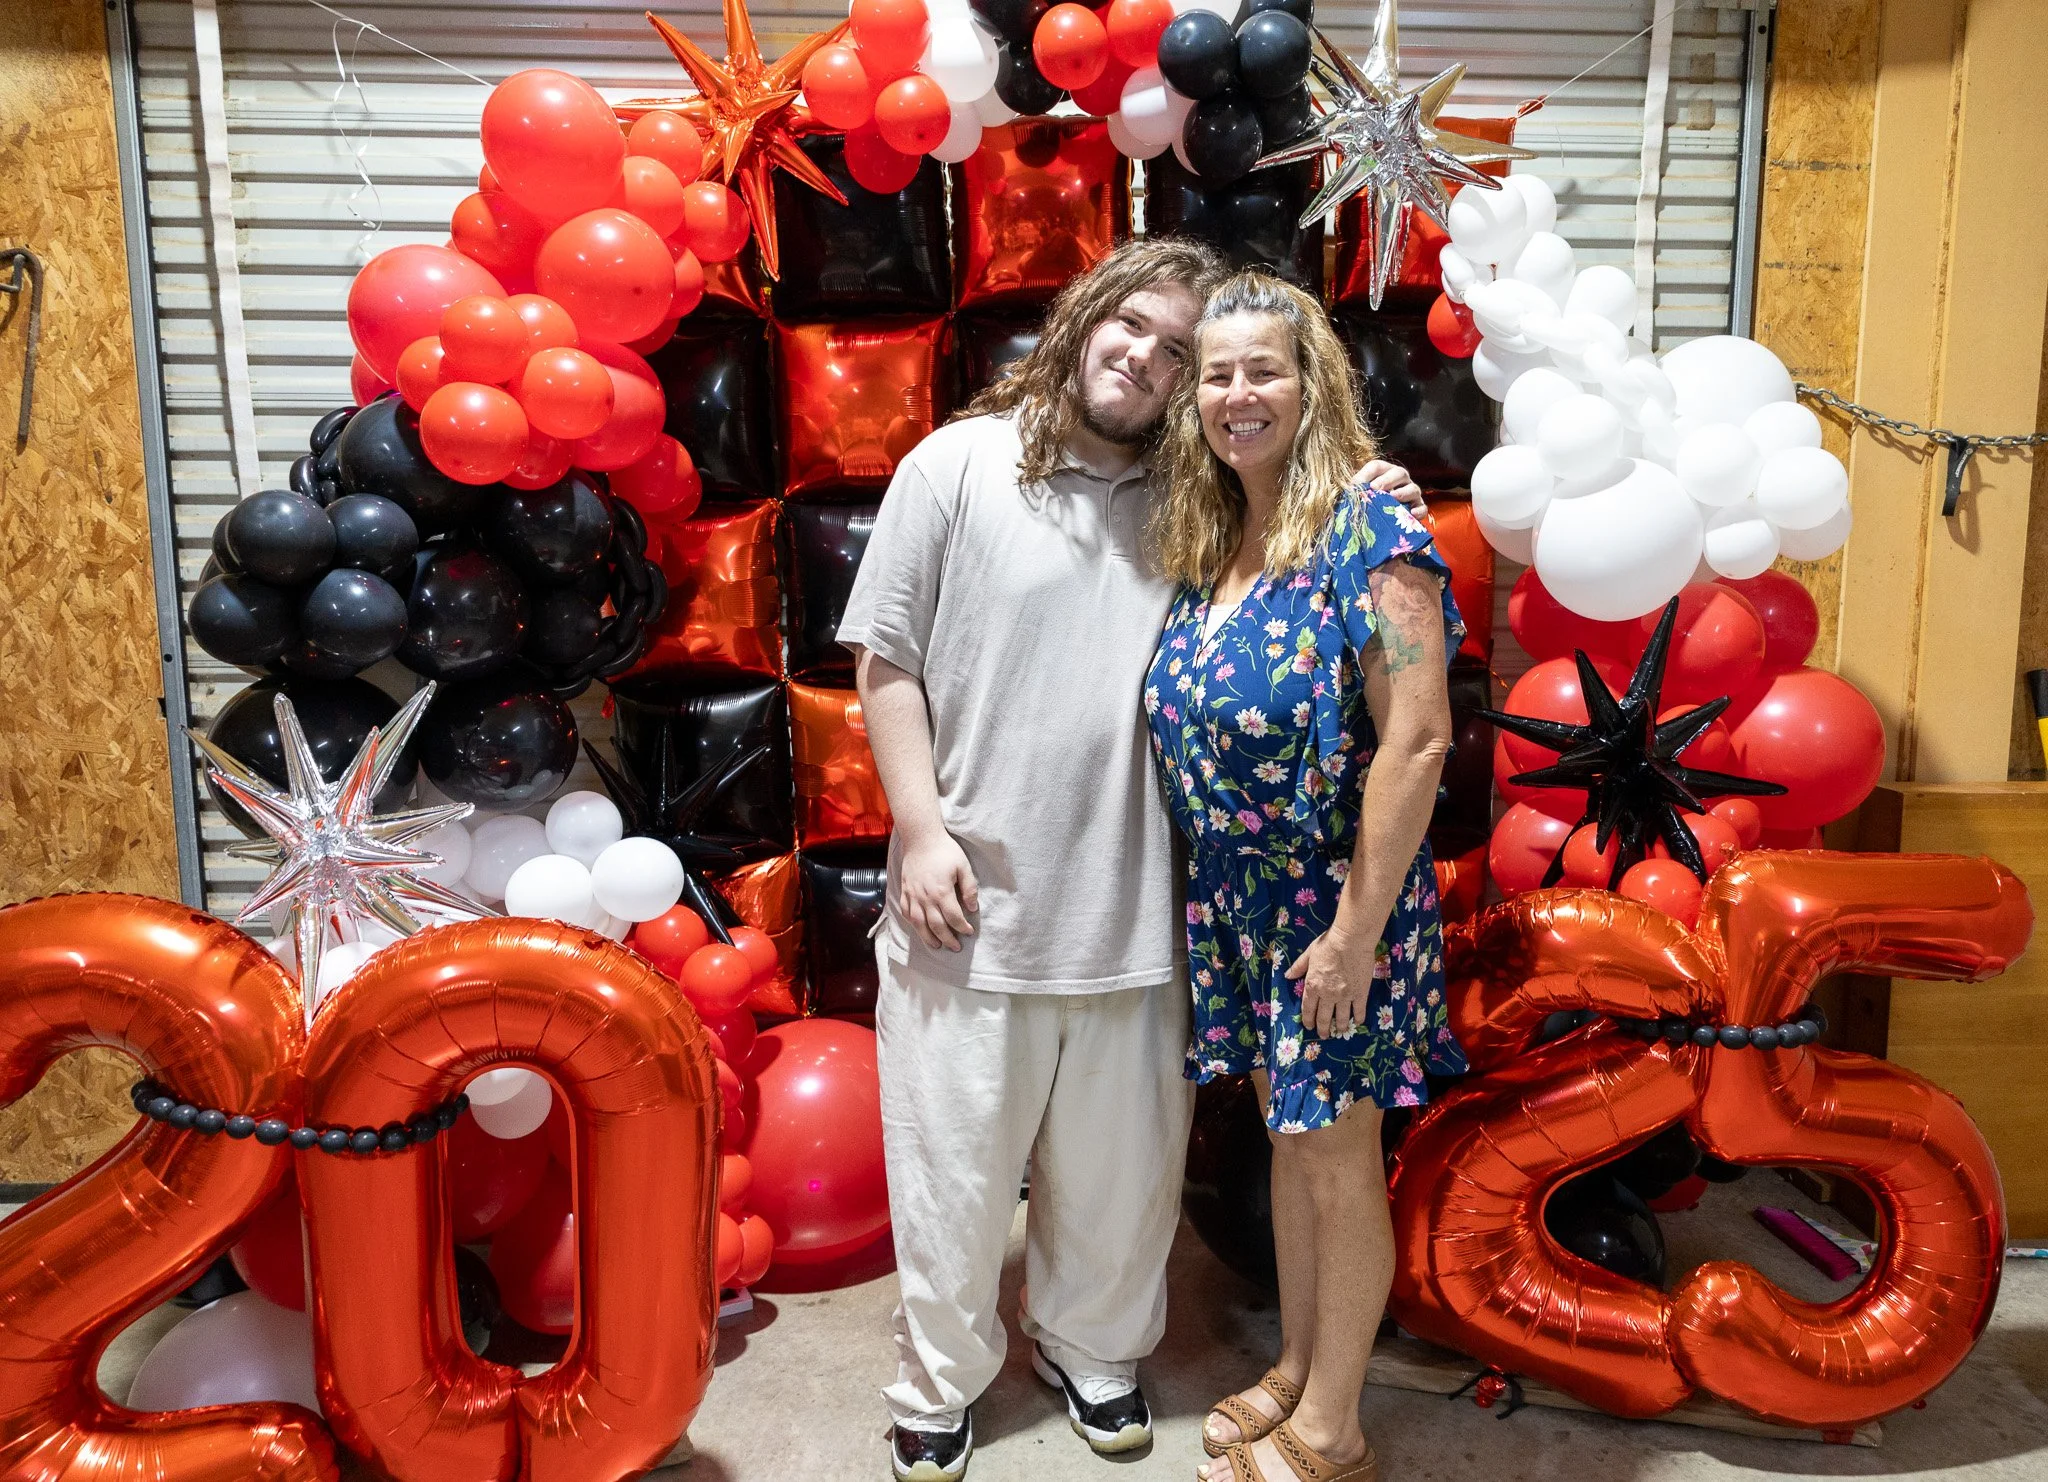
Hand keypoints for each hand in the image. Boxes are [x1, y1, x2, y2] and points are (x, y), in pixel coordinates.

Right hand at [894, 829, 979, 951]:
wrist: (921, 838)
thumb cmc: (944, 851)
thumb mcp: (963, 866)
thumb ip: (969, 888)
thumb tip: (973, 908)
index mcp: (942, 892)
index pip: (954, 918)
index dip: (963, 927)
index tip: (969, 932)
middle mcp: (925, 898)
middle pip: (936, 926)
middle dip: (947, 939)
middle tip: (955, 947)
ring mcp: (913, 895)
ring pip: (919, 924)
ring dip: (928, 937)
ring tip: (936, 945)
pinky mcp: (905, 891)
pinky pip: (906, 912)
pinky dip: (913, 923)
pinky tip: (919, 928)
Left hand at [1285, 927, 1378, 1038]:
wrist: (1350, 941)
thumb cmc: (1328, 945)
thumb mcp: (1309, 954)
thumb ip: (1298, 967)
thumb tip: (1287, 976)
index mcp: (1313, 986)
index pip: (1308, 1008)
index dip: (1308, 1020)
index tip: (1308, 1026)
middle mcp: (1327, 995)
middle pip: (1324, 1017)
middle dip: (1323, 1028)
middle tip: (1324, 1035)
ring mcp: (1345, 996)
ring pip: (1341, 1017)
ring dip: (1340, 1027)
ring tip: (1340, 1032)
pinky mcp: (1360, 993)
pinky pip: (1359, 1010)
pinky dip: (1358, 1018)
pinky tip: (1357, 1022)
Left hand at [1356, 459, 1423, 509]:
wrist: (1374, 523)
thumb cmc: (1365, 503)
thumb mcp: (1356, 494)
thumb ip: (1354, 489)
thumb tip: (1351, 489)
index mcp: (1382, 473)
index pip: (1376, 466)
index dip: (1368, 474)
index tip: (1360, 484)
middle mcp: (1399, 480)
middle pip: (1399, 473)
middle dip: (1387, 480)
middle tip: (1375, 488)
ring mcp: (1410, 493)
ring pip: (1413, 488)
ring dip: (1404, 492)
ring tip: (1393, 498)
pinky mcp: (1417, 508)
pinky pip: (1422, 507)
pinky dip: (1419, 510)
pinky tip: (1412, 513)